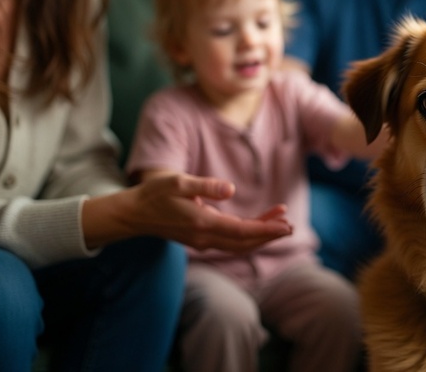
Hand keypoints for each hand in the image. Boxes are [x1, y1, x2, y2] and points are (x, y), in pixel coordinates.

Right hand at [84, 174, 292, 252]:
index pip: (242, 231)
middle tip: (291, 225)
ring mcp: (203, 241)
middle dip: (270, 235)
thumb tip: (231, 189)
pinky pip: (231, 241)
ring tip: (282, 221)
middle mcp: (205, 237)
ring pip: (240, 243)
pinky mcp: (202, 239)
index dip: (266, 229)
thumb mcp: (177, 182)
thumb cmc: (154, 194)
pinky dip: (249, 234)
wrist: (133, 214)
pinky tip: (261, 223)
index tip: (286, 225)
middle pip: (245, 242)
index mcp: (202, 223)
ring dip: (261, 235)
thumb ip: (205, 185)